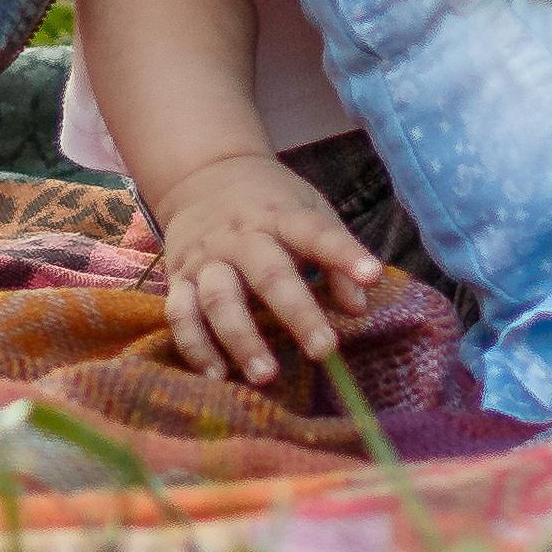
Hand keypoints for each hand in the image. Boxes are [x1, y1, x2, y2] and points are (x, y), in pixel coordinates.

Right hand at [154, 153, 382, 385]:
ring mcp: (206, 259)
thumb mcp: (308, 210)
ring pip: (220, 299)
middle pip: (269, 274)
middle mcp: (241, 237)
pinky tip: (217, 377)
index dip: (345, 254)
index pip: (316, 232)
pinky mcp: (178, 278)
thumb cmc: (269, 203)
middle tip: (324, 350)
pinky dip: (195, 347)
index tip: (373, 275)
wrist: (203, 175)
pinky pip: (181, 315)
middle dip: (297, 313)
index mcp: (281, 215)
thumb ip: (335, 253)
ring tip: (267, 375)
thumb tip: (359, 308)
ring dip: (242, 339)